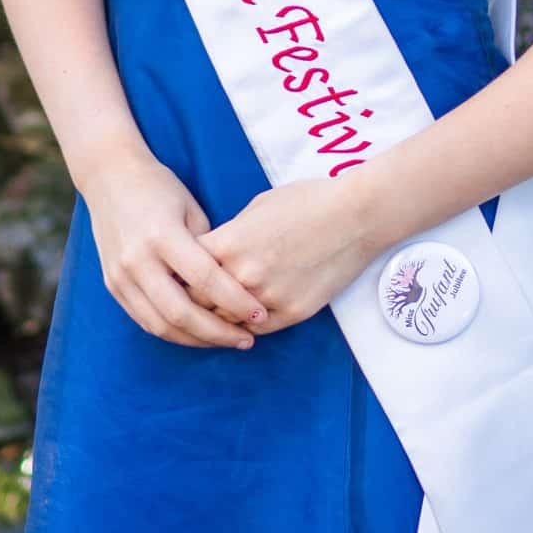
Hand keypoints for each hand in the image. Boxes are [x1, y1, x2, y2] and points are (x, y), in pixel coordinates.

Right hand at [81, 148, 267, 349]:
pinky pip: (144, 320)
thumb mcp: (191, 209)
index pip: (205, 279)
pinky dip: (173, 332)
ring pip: (160, 325)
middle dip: (217, 332)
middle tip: (247, 340)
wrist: (109, 178)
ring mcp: (120, 276)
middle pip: (180, 312)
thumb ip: (208, 248)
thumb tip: (234, 286)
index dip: (235, 301)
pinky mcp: (113, 286)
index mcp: (162, 235)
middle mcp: (137, 260)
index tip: (260, 312)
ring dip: (196, 340)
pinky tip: (197, 334)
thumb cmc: (160, 188)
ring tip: (225, 341)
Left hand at [197, 178, 387, 334]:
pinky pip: (257, 329)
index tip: (178, 276)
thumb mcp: (255, 209)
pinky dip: (248, 324)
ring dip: (219, 318)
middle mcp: (241, 275)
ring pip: (225, 321)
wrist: (354, 217)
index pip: (182, 272)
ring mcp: (266, 298)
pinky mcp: (292, 313)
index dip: (179, 275)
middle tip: (191, 301)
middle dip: (193, 301)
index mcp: (226, 245)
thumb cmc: (306, 202)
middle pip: (197, 302)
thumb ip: (228, 236)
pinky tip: (246, 318)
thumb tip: (212, 253)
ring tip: (216, 314)